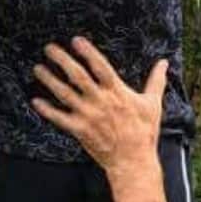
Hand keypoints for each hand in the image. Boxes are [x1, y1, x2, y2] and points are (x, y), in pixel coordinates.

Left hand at [32, 39, 167, 176]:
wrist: (133, 161)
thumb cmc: (144, 132)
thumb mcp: (153, 104)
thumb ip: (156, 81)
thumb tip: (164, 63)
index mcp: (116, 92)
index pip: (100, 66)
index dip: (87, 52)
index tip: (76, 40)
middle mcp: (100, 101)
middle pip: (77, 76)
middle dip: (62, 60)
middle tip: (49, 48)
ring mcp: (88, 115)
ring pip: (64, 94)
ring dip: (50, 80)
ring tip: (38, 68)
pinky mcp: (79, 130)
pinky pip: (59, 118)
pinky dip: (47, 110)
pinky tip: (35, 101)